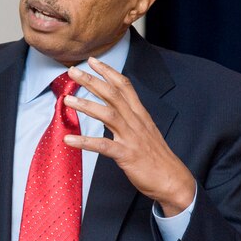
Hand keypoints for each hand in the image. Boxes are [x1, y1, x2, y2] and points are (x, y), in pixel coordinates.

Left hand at [64, 57, 194, 215]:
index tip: (93, 61)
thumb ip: (130, 119)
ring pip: (108, 115)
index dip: (108, 72)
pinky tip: (69, 140)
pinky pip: (103, 146)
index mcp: (140, 115)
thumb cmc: (156, 158)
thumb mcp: (145, 132)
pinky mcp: (127, 155)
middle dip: (92, 81)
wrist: (172, 180)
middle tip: (73, 71)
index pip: (125, 86)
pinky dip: (85, 142)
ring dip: (86, 105)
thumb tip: (113, 110)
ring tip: (68, 99)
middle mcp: (136, 122)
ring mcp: (132, 138)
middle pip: (113, 95)